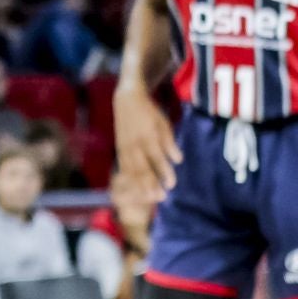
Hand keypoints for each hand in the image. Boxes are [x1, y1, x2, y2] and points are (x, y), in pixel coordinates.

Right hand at [113, 86, 181, 204]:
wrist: (127, 99)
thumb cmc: (149, 112)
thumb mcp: (163, 123)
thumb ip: (170, 142)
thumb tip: (178, 161)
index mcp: (147, 135)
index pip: (157, 157)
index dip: (164, 172)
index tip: (172, 185)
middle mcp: (134, 143)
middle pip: (142, 168)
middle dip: (151, 184)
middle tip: (161, 198)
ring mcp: (124, 146)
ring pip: (131, 170)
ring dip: (140, 186)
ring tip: (149, 198)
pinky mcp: (119, 149)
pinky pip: (123, 167)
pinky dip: (129, 180)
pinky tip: (134, 190)